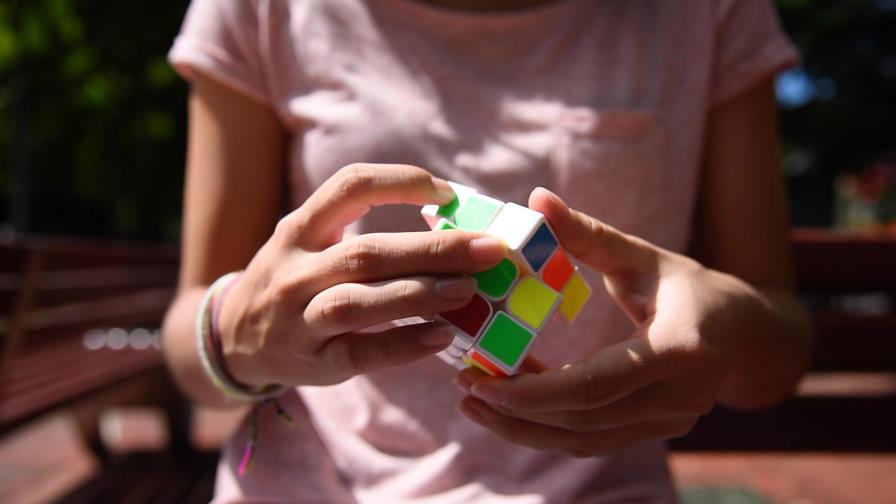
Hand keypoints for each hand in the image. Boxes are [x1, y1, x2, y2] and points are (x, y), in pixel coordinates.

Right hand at [218, 164, 506, 386]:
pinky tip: (441, 337)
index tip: (447, 193)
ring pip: (359, 301)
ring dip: (418, 294)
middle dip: (433, 249)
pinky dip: (402, 345)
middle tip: (488, 249)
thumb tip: (450, 226)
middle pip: (368, 252)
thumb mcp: (308, 243)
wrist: (234, 337)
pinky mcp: (313, 360)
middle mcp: (295, 269)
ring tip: (468, 290)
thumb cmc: (292, 280)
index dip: (401, 182)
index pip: (349, 187)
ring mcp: (299, 317)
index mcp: (300, 228)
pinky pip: (360, 352)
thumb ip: (359, 232)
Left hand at [453, 187, 761, 456]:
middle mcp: (679, 397)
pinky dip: (548, 428)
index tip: (482, 379)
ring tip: (475, 405)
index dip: (535, 390)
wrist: (744, 332)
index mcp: (679, 349)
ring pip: (584, 440)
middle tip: (465, 388)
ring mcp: (670, 422)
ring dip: (525, 429)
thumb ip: (588, 234)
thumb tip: (537, 198)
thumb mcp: (641, 255)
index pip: (597, 384)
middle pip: (584, 420)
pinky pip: (593, 440)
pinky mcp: (656, 432)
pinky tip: (512, 406)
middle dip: (517, 411)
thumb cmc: (689, 286)